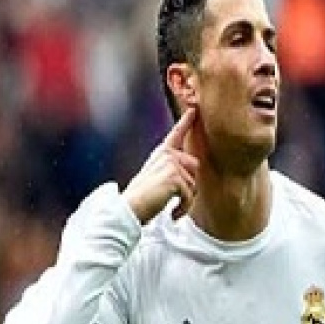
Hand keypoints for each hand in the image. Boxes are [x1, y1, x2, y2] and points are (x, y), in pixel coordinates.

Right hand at [123, 108, 199, 223]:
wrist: (130, 208)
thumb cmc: (143, 199)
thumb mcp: (159, 179)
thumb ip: (174, 171)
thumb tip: (193, 172)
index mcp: (161, 153)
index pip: (176, 135)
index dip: (185, 122)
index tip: (194, 110)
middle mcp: (166, 154)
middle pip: (194, 167)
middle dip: (190, 186)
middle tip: (177, 199)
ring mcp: (170, 163)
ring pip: (194, 184)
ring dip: (186, 200)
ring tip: (172, 208)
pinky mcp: (174, 175)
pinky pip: (189, 194)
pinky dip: (183, 207)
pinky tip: (173, 213)